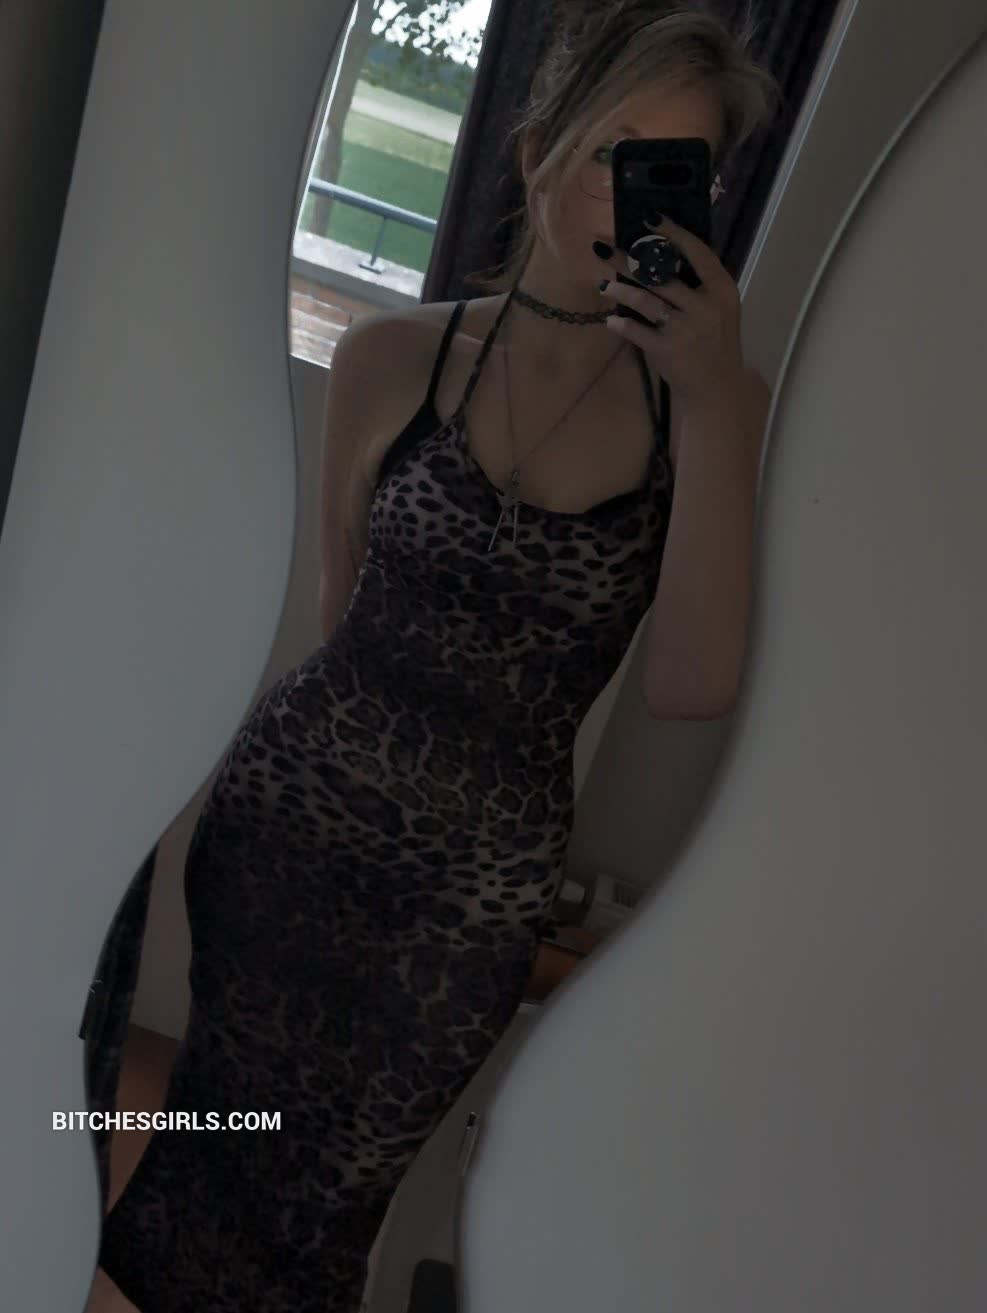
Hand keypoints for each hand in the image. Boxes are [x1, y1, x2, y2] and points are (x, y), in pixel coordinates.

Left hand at [595, 216, 745, 411]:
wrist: (718, 388)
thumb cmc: (715, 343)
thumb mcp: (719, 309)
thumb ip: (699, 285)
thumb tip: (660, 256)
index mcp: (722, 289)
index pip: (696, 252)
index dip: (672, 232)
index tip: (648, 217)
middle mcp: (705, 306)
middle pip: (662, 274)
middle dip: (628, 261)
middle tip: (604, 249)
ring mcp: (685, 329)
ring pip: (645, 300)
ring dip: (619, 291)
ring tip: (603, 285)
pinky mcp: (667, 351)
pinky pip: (637, 331)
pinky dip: (621, 325)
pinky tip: (610, 320)